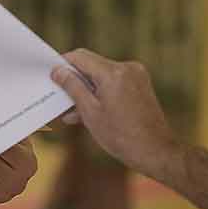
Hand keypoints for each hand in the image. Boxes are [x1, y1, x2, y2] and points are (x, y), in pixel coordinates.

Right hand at [51, 49, 176, 172]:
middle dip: (75, 79)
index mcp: (113, 73)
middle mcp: (127, 68)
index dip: (62, 64)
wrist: (156, 151)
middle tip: (59, 95)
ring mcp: (136, 75)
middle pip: (91, 64)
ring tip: (72, 110)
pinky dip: (101, 92)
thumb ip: (72, 87)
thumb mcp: (90, 112)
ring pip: (101, 74)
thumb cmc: (122, 136)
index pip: (79, 57)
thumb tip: (58, 71)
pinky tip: (89, 111)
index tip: (51, 76)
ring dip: (87, 88)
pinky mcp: (140, 84)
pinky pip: (114, 82)